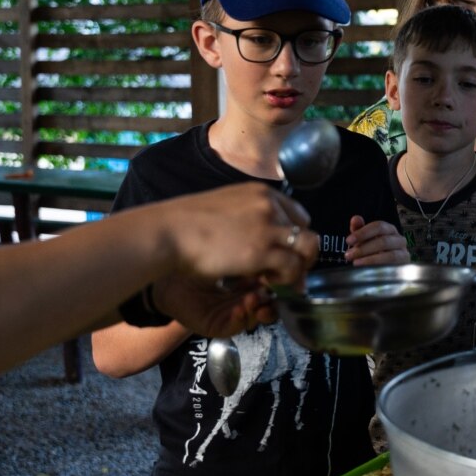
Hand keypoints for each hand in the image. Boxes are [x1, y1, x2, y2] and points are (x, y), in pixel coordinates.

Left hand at [152, 274, 279, 337]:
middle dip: (272, 303)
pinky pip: (236, 326)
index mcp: (247, 288)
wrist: (168, 280)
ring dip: (257, 309)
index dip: (278, 287)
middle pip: (268, 308)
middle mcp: (242, 304)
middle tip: (269, 294)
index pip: (270, 290)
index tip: (280, 278)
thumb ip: (250, 265)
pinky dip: (241, 318)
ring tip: (252, 298)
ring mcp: (232, 317)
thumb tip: (276, 261)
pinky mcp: (219, 328)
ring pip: (255, 318)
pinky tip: (240, 306)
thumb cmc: (195, 267)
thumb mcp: (229, 262)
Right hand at [162, 182, 316, 287]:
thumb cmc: (187, 224)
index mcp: (261, 193)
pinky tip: (266, 282)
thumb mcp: (225, 207)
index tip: (281, 253)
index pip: (298, 215)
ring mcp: (269, 227)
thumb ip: (247, 216)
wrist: (168, 232)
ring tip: (276, 278)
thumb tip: (259, 235)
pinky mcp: (263, 250)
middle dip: (301, 254)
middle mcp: (270, 206)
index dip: (293, 238)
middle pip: (307, 232)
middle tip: (285, 271)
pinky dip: (286, 279)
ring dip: (297, 267)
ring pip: (308, 249)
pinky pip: (293, 268)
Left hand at [346, 215, 409, 265]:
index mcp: (390, 229)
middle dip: (364, 248)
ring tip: (356, 263)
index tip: (349, 240)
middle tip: (349, 255)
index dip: (363, 233)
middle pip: (383, 241)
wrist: (385, 269)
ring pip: (390, 255)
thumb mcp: (364, 240)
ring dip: (371, 260)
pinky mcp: (404, 267)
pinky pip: (393, 268)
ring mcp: (404, 254)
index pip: (378, 226)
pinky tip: (367, 271)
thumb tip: (355, 219)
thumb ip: (359, 230)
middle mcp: (399, 240)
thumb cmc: (374, 251)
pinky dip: (380, 269)